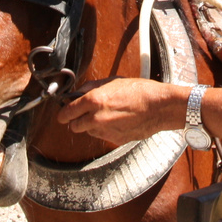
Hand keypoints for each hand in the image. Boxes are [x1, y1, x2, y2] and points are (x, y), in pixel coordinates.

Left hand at [57, 79, 185, 144]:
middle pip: (74, 126)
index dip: (63, 113)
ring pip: (89, 132)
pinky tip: (118, 121)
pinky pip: (103, 136)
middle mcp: (96, 118)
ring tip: (108, 115)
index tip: (62, 114)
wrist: (159, 107)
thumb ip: (91, 87)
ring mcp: (106, 131)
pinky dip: (106, 130)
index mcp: (94, 100)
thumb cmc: (139, 91)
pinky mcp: (115, 140)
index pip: (67, 112)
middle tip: (84, 114)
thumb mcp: (113, 81)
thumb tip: (78, 92)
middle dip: (76, 120)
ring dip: (92, 126)